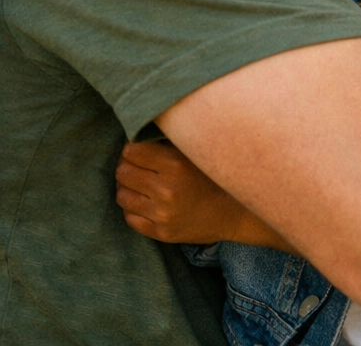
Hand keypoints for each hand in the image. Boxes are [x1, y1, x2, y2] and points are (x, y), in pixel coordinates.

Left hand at [116, 139, 253, 243]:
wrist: (236, 212)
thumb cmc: (216, 175)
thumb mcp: (198, 153)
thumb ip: (172, 142)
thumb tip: (142, 129)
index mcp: (177, 165)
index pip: (132, 151)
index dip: (131, 147)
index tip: (137, 147)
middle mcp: (167, 190)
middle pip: (123, 173)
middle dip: (126, 166)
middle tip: (137, 164)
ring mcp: (163, 214)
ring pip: (122, 196)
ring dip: (128, 187)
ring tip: (140, 183)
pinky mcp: (161, 233)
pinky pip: (129, 218)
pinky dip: (133, 208)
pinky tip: (146, 201)